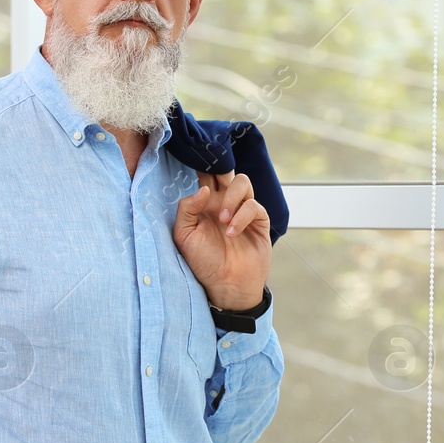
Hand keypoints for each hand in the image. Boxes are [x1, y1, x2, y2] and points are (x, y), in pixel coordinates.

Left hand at [173, 170, 271, 309]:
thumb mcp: (184, 236)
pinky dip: (242, 217)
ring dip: (231, 197)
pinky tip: (232, 233)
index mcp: (204, 203)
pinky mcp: (259, 221)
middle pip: (225, 171)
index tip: (196, 156)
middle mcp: (224, 203)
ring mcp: (242, 210)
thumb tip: (204, 189)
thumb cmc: (203, 262)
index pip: (204, 175)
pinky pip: (253, 206)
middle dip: (220, 168)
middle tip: (215, 178)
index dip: (202, 163)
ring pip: (242, 182)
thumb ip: (187, 209)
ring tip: (223, 220)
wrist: (227, 285)